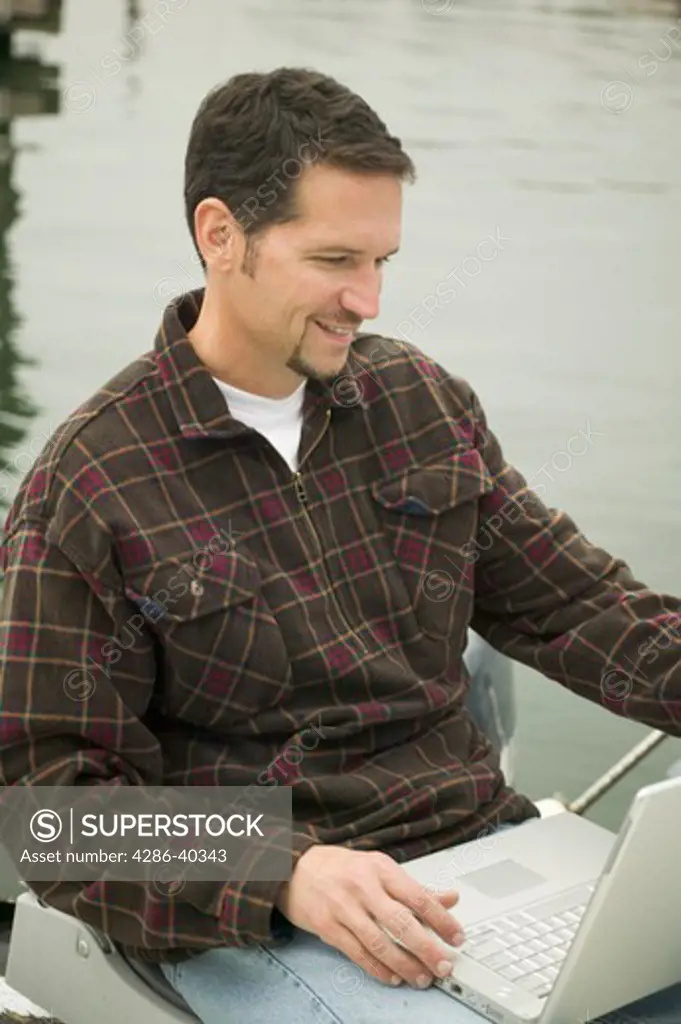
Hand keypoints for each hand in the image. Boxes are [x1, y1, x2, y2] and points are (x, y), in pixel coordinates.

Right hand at [274, 845, 464, 988]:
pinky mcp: (327, 927)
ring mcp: (343, 907)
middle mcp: (363, 886)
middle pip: (401, 922)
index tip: (457, 937)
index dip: (441, 919)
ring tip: (421, 977)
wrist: (294, 867)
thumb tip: (450, 899)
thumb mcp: (379, 868)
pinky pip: (357, 953)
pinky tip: (392, 977)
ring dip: (404, 964)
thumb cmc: (342, 868)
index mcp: (380, 868)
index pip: (417, 895)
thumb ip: (414, 887)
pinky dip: (377, 969)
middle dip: (427, 948)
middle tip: (444, 965)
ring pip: (379, 942)